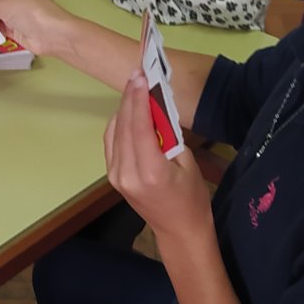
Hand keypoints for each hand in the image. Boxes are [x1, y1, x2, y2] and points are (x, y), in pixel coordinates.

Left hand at [102, 70, 211, 242]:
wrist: (178, 229)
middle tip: (137, 74)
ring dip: (124, 108)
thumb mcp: (187, 162)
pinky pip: (112, 142)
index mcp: (150, 171)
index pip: (139, 126)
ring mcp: (116, 175)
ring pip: (114, 130)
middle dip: (130, 97)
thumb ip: (168, 134)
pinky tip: (130, 112)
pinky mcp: (113, 176)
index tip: (140, 75)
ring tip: (135, 88)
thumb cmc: (191, 198)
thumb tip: (156, 106)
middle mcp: (127, 172)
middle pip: (123, 125)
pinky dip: (119, 123)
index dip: (138, 98)